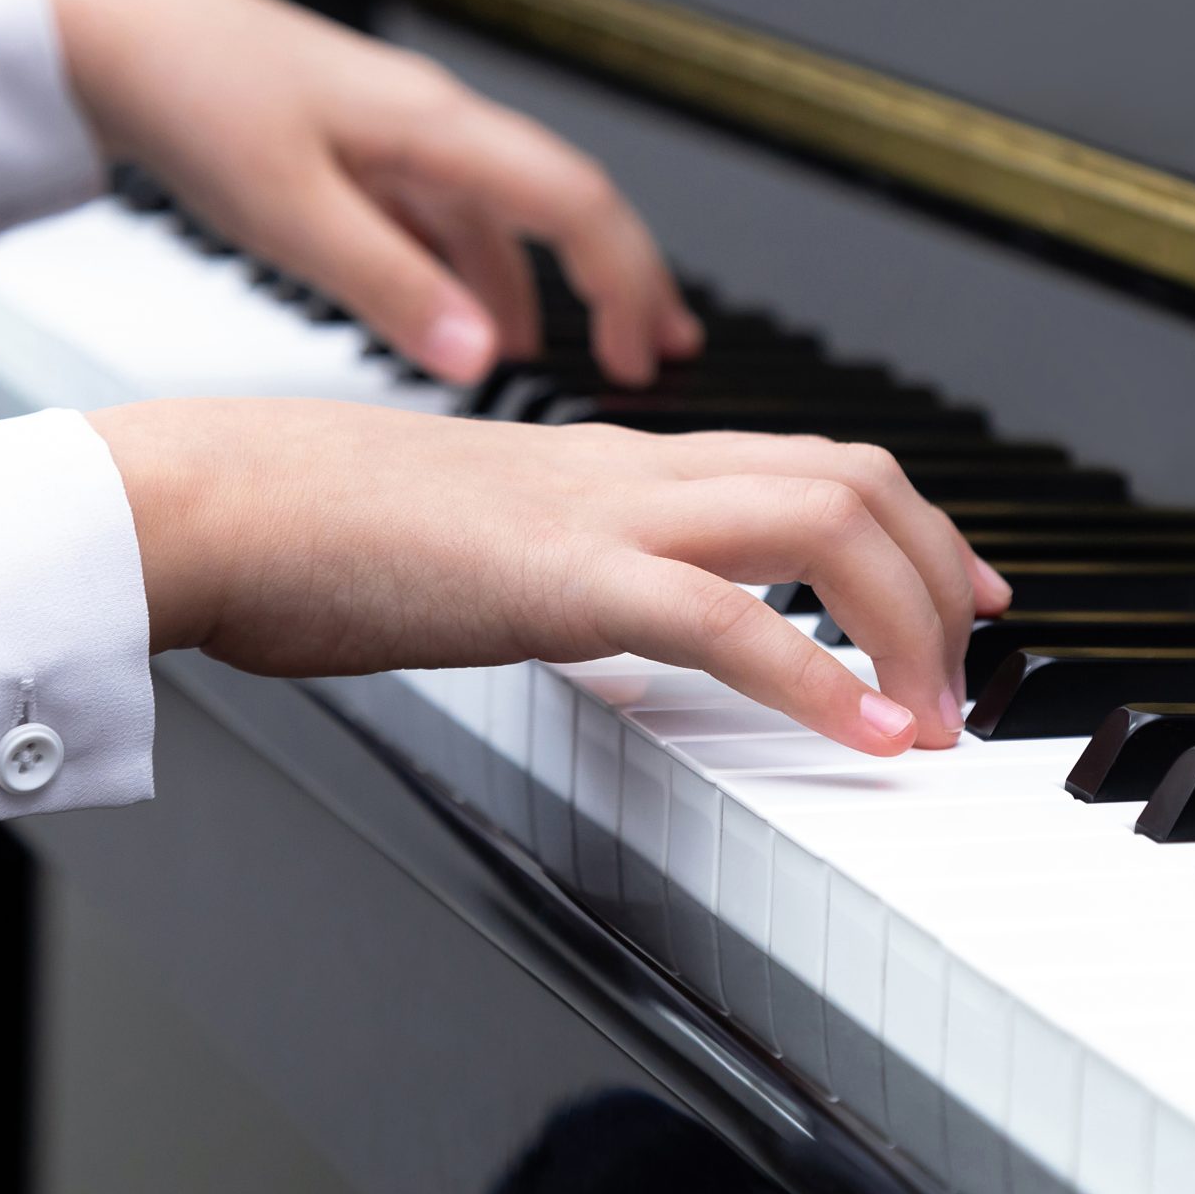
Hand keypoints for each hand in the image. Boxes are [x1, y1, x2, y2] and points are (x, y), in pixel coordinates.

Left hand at [49, 0, 701, 384]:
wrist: (112, 28)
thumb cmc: (194, 94)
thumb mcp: (290, 213)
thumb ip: (390, 289)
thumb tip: (482, 359)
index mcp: (435, 126)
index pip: (576, 201)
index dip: (625, 277)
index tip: (643, 349)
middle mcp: (434, 121)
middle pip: (562, 201)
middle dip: (617, 278)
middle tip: (653, 350)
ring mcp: (400, 131)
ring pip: (503, 212)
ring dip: (547, 282)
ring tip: (569, 353)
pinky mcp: (361, 145)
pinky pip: (447, 211)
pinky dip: (474, 267)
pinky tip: (465, 314)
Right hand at [90, 401, 1012, 753]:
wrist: (219, 498)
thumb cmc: (318, 530)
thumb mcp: (480, 547)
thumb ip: (562, 569)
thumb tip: (608, 623)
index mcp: (616, 462)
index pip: (809, 458)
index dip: (911, 521)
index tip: (959, 590)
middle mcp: (633, 468)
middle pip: (853, 473)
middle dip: (943, 567)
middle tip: (975, 660)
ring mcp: (603, 511)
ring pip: (823, 519)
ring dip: (908, 622)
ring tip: (934, 714)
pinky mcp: (560, 576)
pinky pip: (726, 616)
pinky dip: (817, 676)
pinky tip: (864, 736)